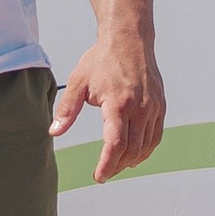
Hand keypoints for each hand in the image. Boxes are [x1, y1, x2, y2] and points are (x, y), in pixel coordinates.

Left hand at [51, 32, 165, 183]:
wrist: (128, 39)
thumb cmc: (101, 59)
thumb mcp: (78, 81)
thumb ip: (66, 109)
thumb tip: (54, 132)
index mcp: (117, 103)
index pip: (115, 144)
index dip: (107, 165)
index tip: (99, 176)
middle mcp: (139, 108)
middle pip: (131, 149)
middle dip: (117, 166)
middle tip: (104, 173)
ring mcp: (152, 107)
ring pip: (145, 146)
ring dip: (131, 161)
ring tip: (116, 166)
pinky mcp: (160, 106)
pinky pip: (155, 136)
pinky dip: (146, 150)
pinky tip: (134, 155)